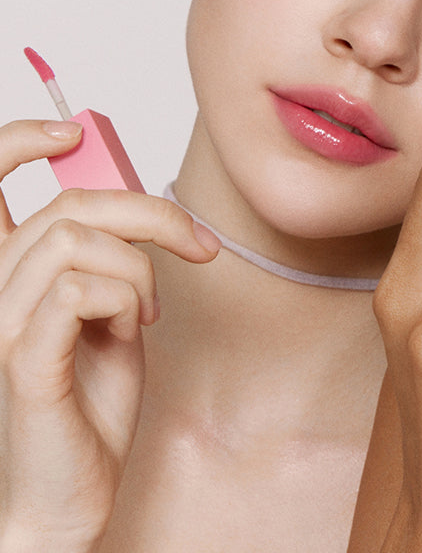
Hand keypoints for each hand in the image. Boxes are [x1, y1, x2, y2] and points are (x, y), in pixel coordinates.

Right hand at [0, 120, 219, 552]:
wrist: (72, 493)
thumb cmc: (88, 402)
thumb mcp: (109, 311)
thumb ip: (107, 258)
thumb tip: (133, 202)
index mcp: (7, 274)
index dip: (14, 142)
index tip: (66, 132)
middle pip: (68, 204)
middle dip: (150, 213)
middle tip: (197, 245)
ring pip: (76, 239)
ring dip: (140, 267)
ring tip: (148, 310)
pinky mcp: (19, 358)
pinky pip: (76, 289)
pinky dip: (126, 298)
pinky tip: (132, 329)